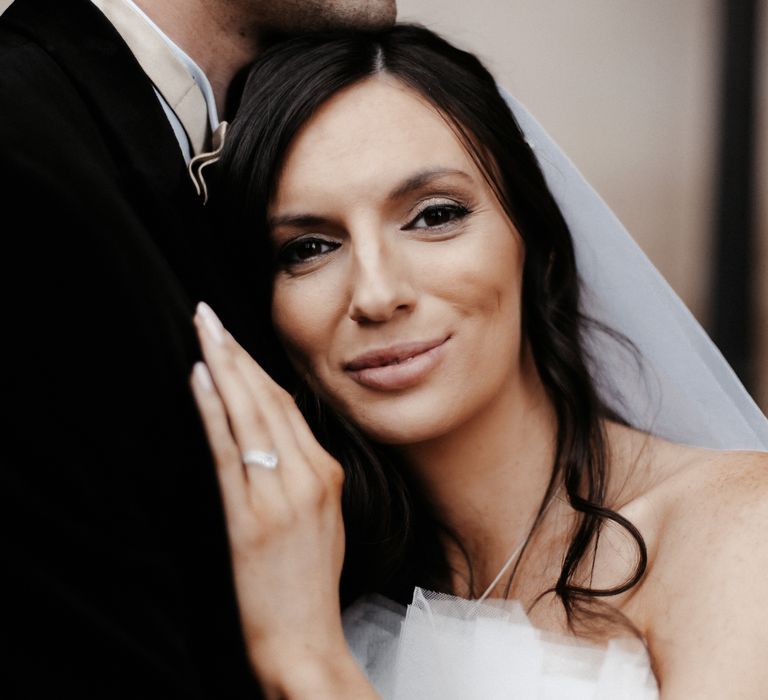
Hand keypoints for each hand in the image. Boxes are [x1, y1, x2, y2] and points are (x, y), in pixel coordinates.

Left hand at [189, 302, 347, 688]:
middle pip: (270, 399)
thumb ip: (304, 473)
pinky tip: (199, 379)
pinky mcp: (251, 517)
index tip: (235, 340)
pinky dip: (213, 410)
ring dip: (223, 367)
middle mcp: (309, 475)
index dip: (257, 368)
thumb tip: (277, 435)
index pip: (289, 406)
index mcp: (328, 473)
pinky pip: (230, 450)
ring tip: (201, 331)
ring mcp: (282, 494)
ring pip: (250, 415)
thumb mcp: (322, 518)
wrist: (305, 640)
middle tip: (209, 315)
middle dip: (237, 352)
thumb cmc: (309, 583)